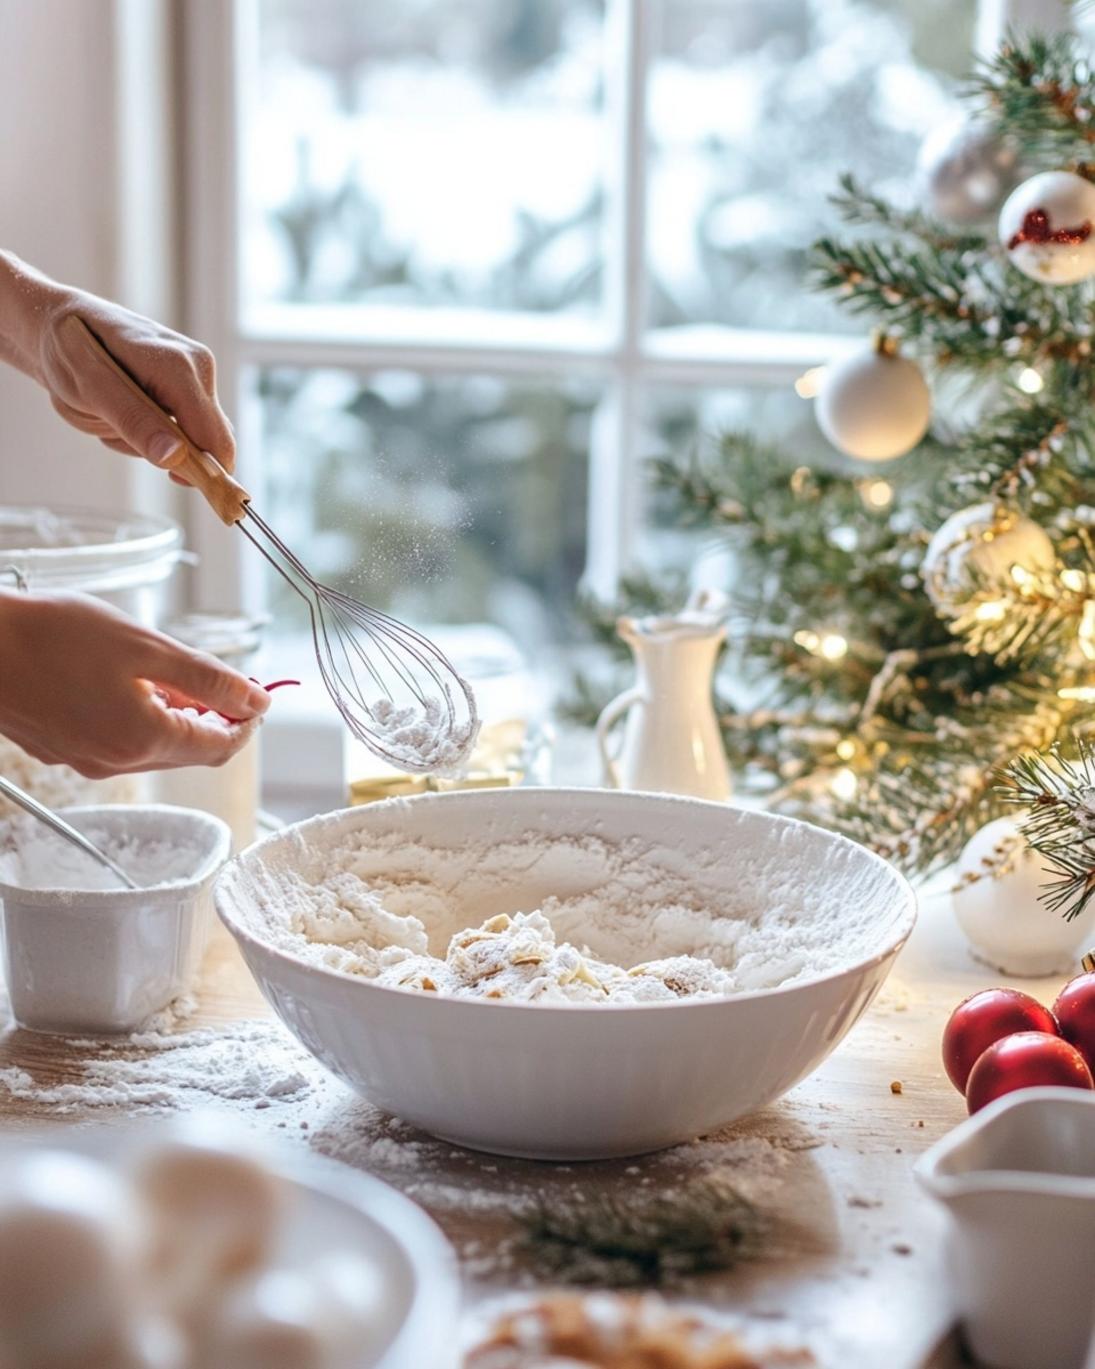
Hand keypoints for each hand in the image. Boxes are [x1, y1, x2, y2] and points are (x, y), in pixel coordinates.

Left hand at [0, 251, 233, 477]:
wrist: (59, 323)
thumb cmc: (71, 348)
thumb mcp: (91, 389)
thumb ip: (135, 422)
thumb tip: (175, 457)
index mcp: (181, 367)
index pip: (215, 440)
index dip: (203, 472)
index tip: (170, 479)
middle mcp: (199, 368)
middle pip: (206, 444)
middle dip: (164, 452)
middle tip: (116, 428)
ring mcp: (196, 375)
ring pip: (190, 440)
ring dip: (148, 441)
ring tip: (111, 415)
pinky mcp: (188, 385)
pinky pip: (181, 429)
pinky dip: (149, 431)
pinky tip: (123, 409)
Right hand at [0, 592, 270, 777]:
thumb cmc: (55, 637)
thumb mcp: (147, 648)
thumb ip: (208, 679)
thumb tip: (258, 700)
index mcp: (145, 741)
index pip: (221, 747)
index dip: (246, 721)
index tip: (254, 693)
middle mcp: (118, 763)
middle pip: (190, 752)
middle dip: (214, 719)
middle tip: (217, 679)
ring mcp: (86, 761)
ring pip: (155, 749)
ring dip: (176, 718)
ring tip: (168, 674)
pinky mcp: (63, 750)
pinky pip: (119, 743)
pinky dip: (139, 719)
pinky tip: (127, 682)